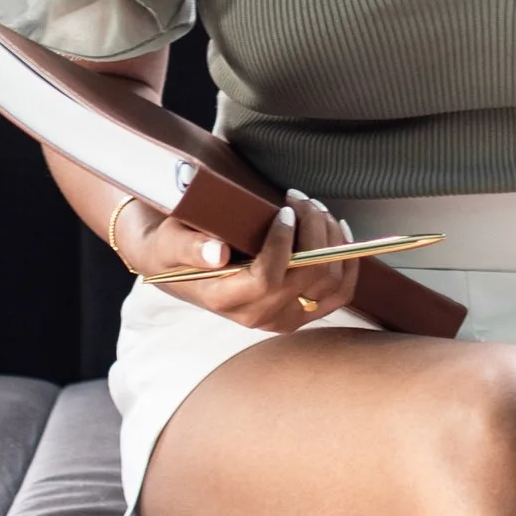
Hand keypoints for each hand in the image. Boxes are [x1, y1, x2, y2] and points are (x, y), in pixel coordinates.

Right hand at [114, 188, 362, 331]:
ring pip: (329, 280)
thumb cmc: (172, 246)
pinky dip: (347, 259)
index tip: (284, 210)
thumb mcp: (168, 241)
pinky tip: (337, 229)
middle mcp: (258, 316)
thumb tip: (217, 254)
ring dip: (330, 237)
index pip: (268, 278)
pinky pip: (340, 292)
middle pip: (307, 275)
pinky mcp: (301, 311)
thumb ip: (189, 247)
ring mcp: (283, 317)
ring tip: (312, 208)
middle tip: (299, 198)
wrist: (176, 263)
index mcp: (225, 300)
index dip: (284, 242)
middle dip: (312, 228)